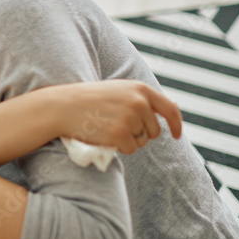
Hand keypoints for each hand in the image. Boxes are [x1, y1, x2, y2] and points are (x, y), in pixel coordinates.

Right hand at [54, 80, 182, 154]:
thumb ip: (143, 98)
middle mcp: (139, 103)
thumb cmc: (89, 99)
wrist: (62, 106)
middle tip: (117, 127)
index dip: (176, 124)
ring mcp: (130, 118)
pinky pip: (131, 149)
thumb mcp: (119, 90)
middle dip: (140, 134)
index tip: (177, 135)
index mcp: (140, 89)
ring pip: (142, 141)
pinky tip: (104, 136)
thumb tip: (172, 108)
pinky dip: (120, 147)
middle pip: (155, 130)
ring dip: (128, 140)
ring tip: (108, 128)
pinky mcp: (120, 134)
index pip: (170, 109)